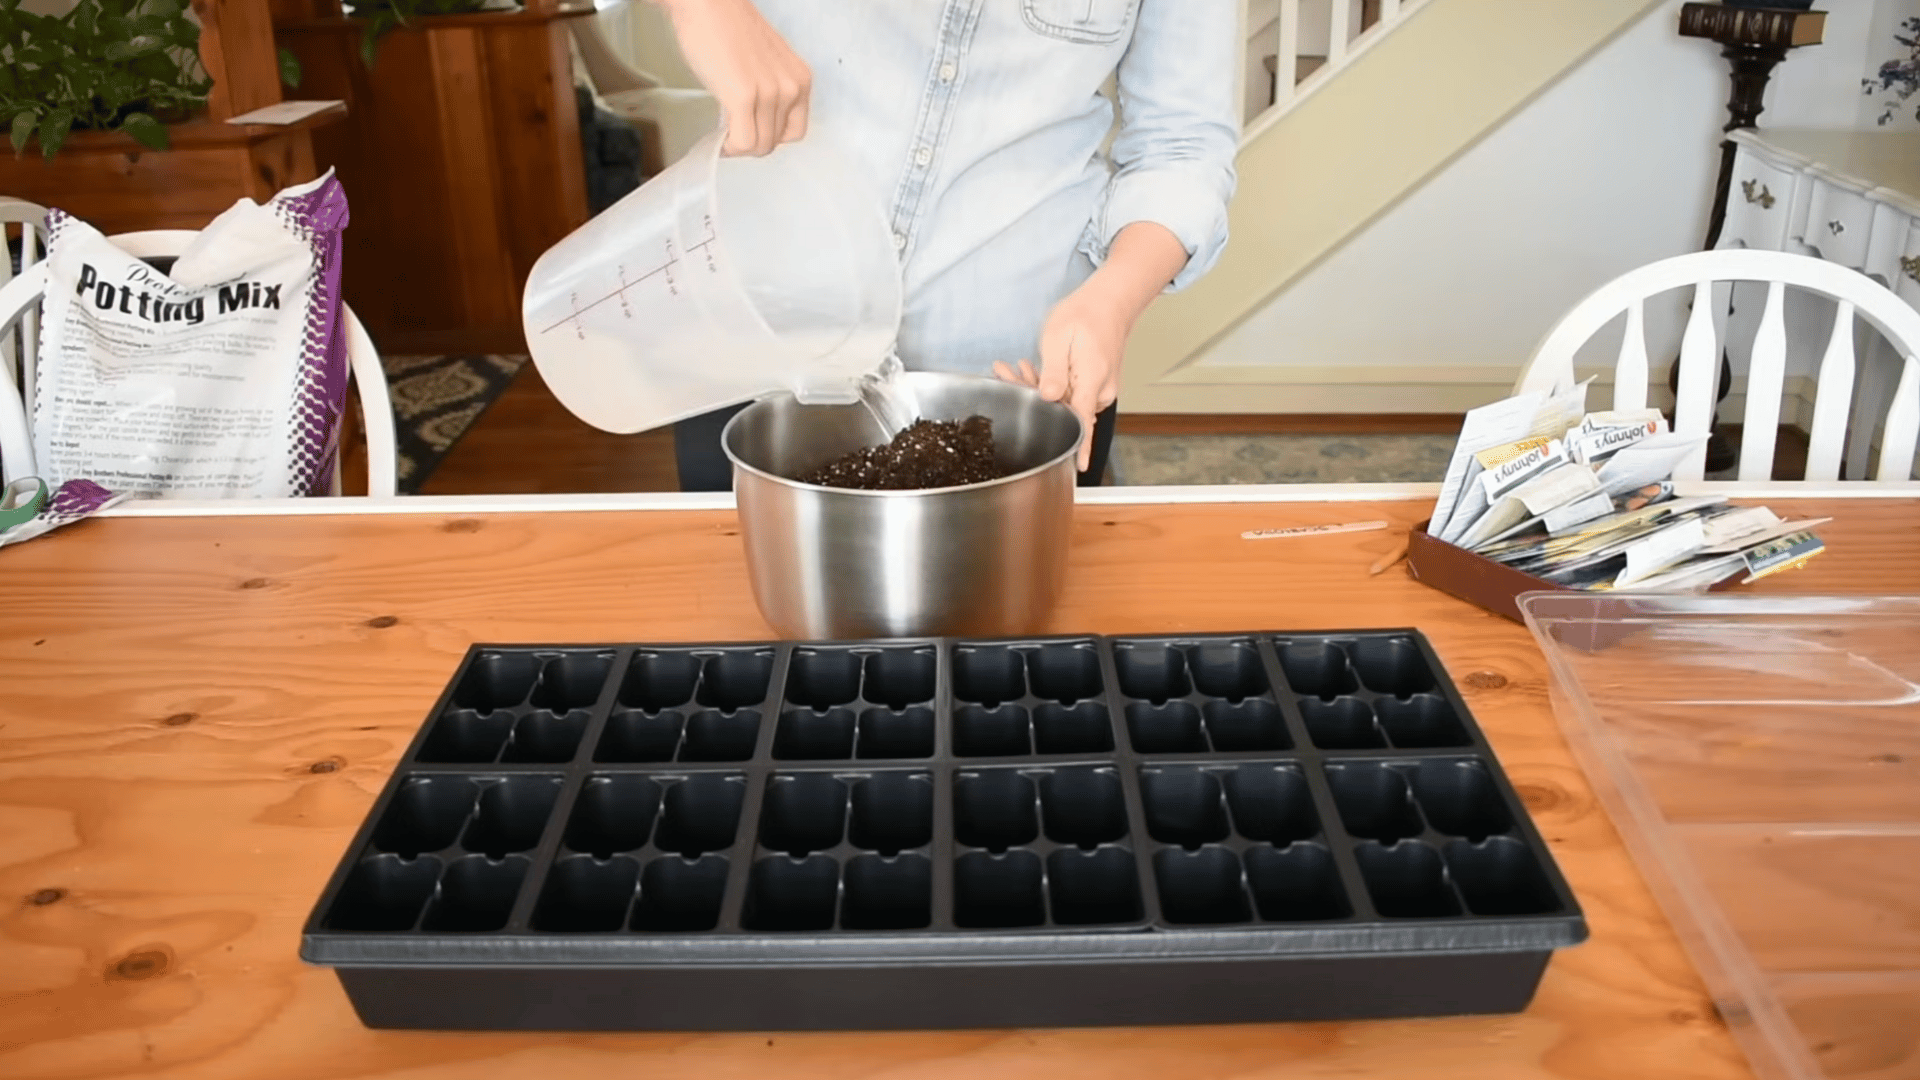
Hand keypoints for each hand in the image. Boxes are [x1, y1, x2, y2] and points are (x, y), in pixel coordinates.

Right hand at [655, 0, 809, 156]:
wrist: (706, 4)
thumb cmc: (728, 29)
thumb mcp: (767, 64)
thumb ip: (772, 91)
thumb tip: (759, 123)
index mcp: (800, 80)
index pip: (794, 132)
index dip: (770, 136)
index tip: (751, 131)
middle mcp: (792, 88)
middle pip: (774, 142)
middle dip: (751, 141)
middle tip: (730, 132)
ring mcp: (770, 94)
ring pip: (758, 147)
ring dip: (738, 147)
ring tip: (723, 134)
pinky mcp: (744, 97)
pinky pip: (742, 143)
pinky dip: (729, 148)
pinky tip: (718, 139)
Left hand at [992, 223, 1191, 471]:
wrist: (1111, 299)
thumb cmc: (1085, 314)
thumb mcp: (1059, 339)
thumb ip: (1053, 373)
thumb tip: (1047, 399)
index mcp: (1091, 381)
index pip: (1083, 423)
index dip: (1079, 448)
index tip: (1078, 468)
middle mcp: (1099, 390)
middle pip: (1062, 410)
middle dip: (1030, 397)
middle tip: (1004, 372)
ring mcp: (1098, 388)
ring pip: (1062, 400)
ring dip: (1036, 388)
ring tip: (1014, 367)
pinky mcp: (1093, 384)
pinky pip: (1069, 392)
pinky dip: (1050, 384)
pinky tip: (1032, 368)